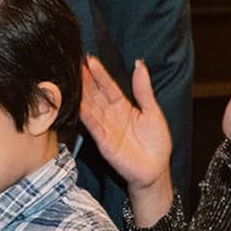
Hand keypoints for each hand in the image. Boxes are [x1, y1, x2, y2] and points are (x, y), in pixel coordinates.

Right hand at [80, 56, 175, 224]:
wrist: (155, 171)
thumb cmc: (156, 143)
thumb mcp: (153, 111)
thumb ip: (143, 90)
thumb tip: (139, 65)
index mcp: (123, 106)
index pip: (108, 86)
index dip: (100, 74)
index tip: (90, 60)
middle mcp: (111, 115)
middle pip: (96, 94)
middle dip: (86, 80)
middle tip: (76, 64)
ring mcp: (105, 128)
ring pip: (90, 107)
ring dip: (82, 94)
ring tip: (74, 79)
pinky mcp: (103, 142)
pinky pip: (92, 126)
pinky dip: (85, 115)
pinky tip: (78, 104)